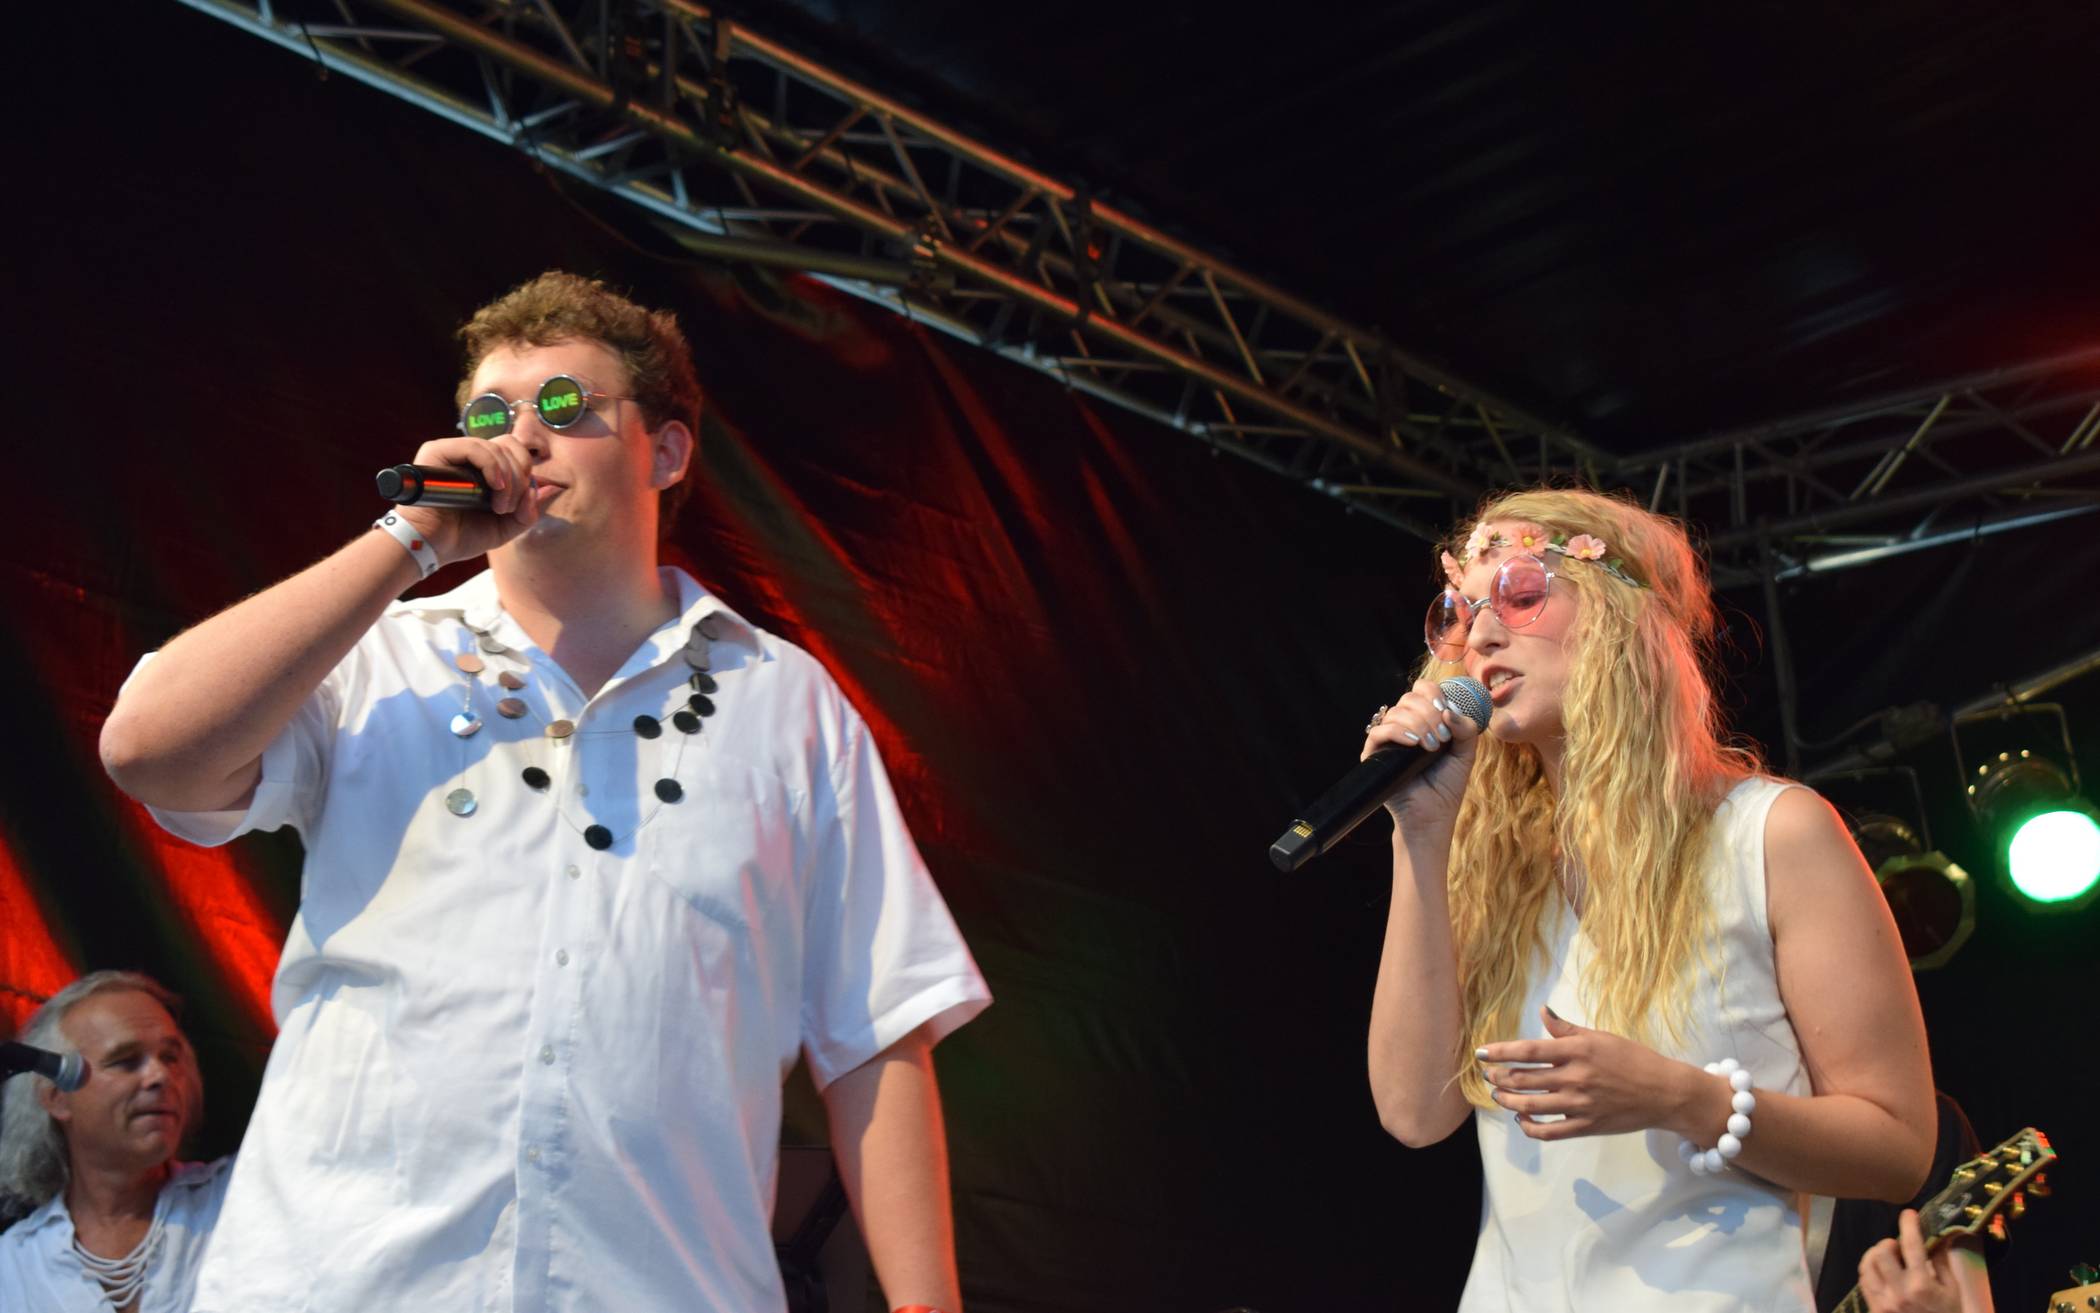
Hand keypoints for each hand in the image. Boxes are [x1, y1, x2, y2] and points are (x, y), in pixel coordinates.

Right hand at [391, 434, 556, 564]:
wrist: (431, 547)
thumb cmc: (462, 536)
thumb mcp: (506, 526)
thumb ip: (529, 508)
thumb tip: (554, 487)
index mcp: (485, 468)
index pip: (516, 451)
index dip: (527, 472)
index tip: (522, 503)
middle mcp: (470, 456)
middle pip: (511, 444)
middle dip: (521, 476)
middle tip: (510, 506)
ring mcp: (453, 451)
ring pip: (497, 447)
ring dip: (509, 480)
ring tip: (500, 507)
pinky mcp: (438, 451)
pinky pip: (477, 447)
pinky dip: (493, 467)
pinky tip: (496, 488)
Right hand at [1362, 678, 1481, 833]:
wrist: (1432, 816)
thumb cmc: (1447, 786)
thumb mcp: (1465, 753)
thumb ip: (1466, 729)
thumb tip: (1450, 711)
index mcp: (1424, 721)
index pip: (1422, 690)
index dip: (1434, 694)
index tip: (1446, 712)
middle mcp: (1404, 726)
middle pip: (1409, 698)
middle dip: (1429, 713)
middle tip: (1441, 738)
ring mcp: (1388, 740)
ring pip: (1396, 712)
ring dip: (1418, 725)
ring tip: (1431, 747)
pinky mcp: (1374, 755)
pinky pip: (1379, 731)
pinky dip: (1398, 732)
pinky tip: (1414, 744)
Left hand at [1475, 1006, 1701, 1140]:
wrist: (1664, 1092)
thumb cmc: (1632, 1059)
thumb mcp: (1600, 1037)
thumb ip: (1567, 1029)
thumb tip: (1543, 1011)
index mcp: (1577, 1051)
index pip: (1528, 1050)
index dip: (1500, 1052)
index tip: (1481, 1054)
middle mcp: (1574, 1077)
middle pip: (1523, 1079)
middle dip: (1498, 1077)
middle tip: (1487, 1074)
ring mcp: (1579, 1104)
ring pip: (1530, 1105)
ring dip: (1507, 1100)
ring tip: (1498, 1094)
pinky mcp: (1586, 1126)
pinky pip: (1549, 1132)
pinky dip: (1529, 1127)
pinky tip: (1522, 1118)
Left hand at [1857, 1211, 1964, 1312]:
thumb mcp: (1952, 1290)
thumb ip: (1941, 1261)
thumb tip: (1939, 1235)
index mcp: (1922, 1285)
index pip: (1912, 1246)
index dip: (1909, 1225)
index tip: (1909, 1214)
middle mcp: (1899, 1291)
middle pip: (1881, 1253)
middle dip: (1888, 1243)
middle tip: (1899, 1246)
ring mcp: (1883, 1302)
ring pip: (1866, 1266)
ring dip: (1875, 1255)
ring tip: (1889, 1257)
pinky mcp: (1874, 1309)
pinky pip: (1864, 1282)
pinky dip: (1870, 1270)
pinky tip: (1882, 1271)